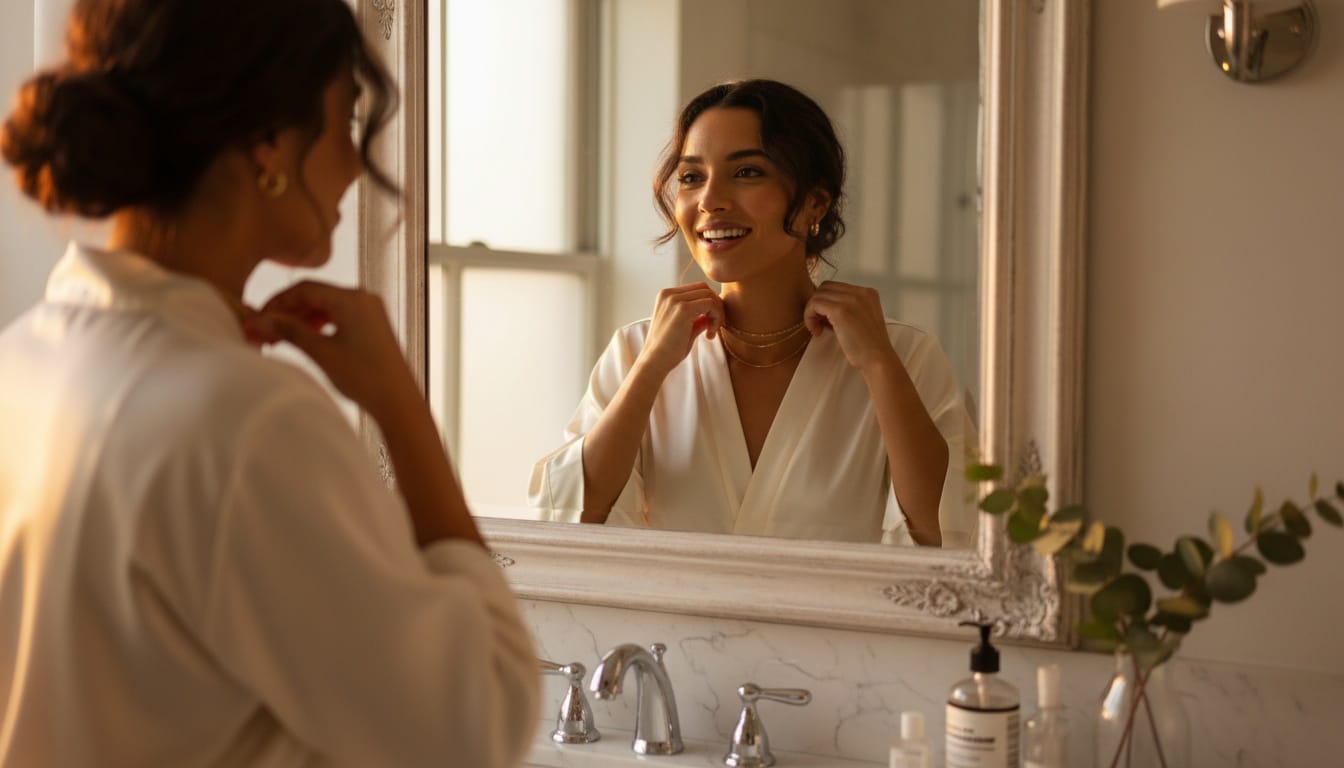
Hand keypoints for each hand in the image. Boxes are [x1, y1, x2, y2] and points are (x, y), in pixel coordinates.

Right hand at [244, 280, 419, 417]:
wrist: (399, 401)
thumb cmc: (365, 377)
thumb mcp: (321, 352)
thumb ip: (290, 331)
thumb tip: (261, 319)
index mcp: (352, 298)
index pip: (304, 288)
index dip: (277, 302)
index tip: (258, 317)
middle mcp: (363, 299)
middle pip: (315, 296)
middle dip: (287, 313)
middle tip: (263, 331)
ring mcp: (370, 311)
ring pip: (326, 308)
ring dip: (301, 321)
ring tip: (278, 340)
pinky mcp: (372, 325)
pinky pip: (339, 318)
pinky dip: (319, 326)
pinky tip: (303, 340)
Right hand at [640, 282, 723, 374]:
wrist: (655, 362)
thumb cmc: (667, 350)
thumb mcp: (683, 329)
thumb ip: (695, 319)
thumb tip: (709, 316)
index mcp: (666, 296)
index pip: (697, 289)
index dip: (709, 304)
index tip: (710, 324)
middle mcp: (668, 294)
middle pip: (704, 288)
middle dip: (716, 306)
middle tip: (714, 327)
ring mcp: (675, 300)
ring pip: (709, 295)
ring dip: (717, 313)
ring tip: (711, 332)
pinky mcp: (683, 309)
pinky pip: (710, 304)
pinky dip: (716, 317)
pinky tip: (710, 334)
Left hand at [803, 281, 899, 373]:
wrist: (878, 359)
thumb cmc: (869, 346)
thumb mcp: (860, 320)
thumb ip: (845, 309)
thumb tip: (821, 309)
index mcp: (867, 293)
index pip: (836, 287)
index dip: (826, 303)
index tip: (825, 320)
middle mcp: (860, 292)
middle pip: (825, 287)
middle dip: (817, 305)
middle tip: (819, 324)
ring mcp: (851, 299)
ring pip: (818, 295)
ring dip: (812, 312)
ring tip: (818, 329)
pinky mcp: (840, 310)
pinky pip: (814, 304)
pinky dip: (809, 316)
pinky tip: (816, 330)